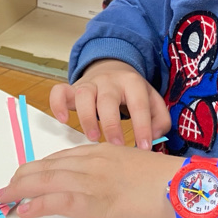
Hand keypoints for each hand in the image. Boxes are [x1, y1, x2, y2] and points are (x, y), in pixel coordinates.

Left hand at [0, 145, 217, 217]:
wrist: (185, 188)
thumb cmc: (167, 184)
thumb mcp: (134, 169)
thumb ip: (113, 173)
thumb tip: (100, 188)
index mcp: (103, 152)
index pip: (62, 157)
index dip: (40, 168)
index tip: (26, 176)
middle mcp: (93, 161)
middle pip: (48, 166)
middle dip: (23, 177)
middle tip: (7, 188)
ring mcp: (93, 181)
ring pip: (47, 180)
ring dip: (21, 189)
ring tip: (5, 198)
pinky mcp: (95, 203)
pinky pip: (57, 200)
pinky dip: (37, 204)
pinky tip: (24, 210)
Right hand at [49, 59, 170, 149]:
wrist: (112, 69)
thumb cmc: (133, 93)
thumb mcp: (152, 101)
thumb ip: (160, 120)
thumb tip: (154, 137)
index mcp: (133, 83)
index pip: (139, 104)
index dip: (142, 126)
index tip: (144, 148)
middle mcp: (110, 81)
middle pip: (108, 99)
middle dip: (111, 124)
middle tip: (116, 145)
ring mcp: (89, 84)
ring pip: (83, 95)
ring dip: (86, 118)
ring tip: (93, 137)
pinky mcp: (72, 88)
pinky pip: (59, 92)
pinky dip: (58, 105)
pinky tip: (64, 120)